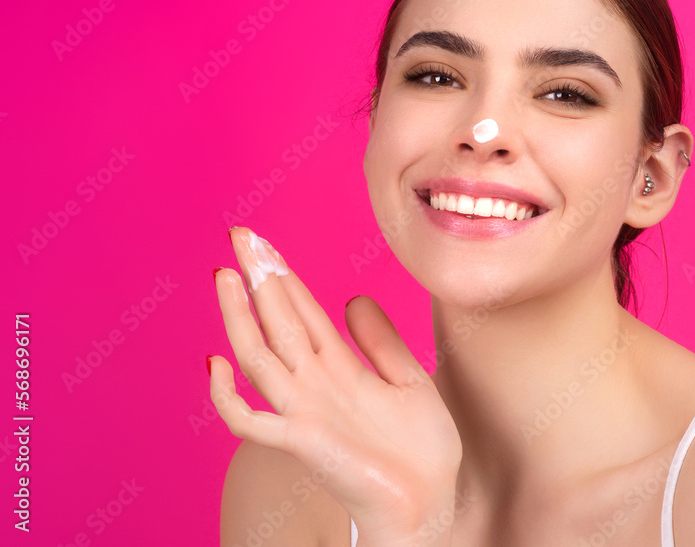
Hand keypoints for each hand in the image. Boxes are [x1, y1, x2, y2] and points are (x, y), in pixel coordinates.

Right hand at [208, 227, 461, 543]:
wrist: (432, 503)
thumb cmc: (421, 450)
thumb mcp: (410, 380)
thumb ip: (380, 342)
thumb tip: (353, 299)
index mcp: (339, 368)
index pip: (301, 312)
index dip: (283, 277)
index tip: (262, 243)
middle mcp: (315, 386)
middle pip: (277, 323)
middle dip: (259, 279)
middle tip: (240, 236)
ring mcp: (305, 413)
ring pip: (260, 359)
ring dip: (240, 319)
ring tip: (227, 275)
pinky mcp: (303, 442)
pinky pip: (252, 423)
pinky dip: (229, 398)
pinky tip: (217, 363)